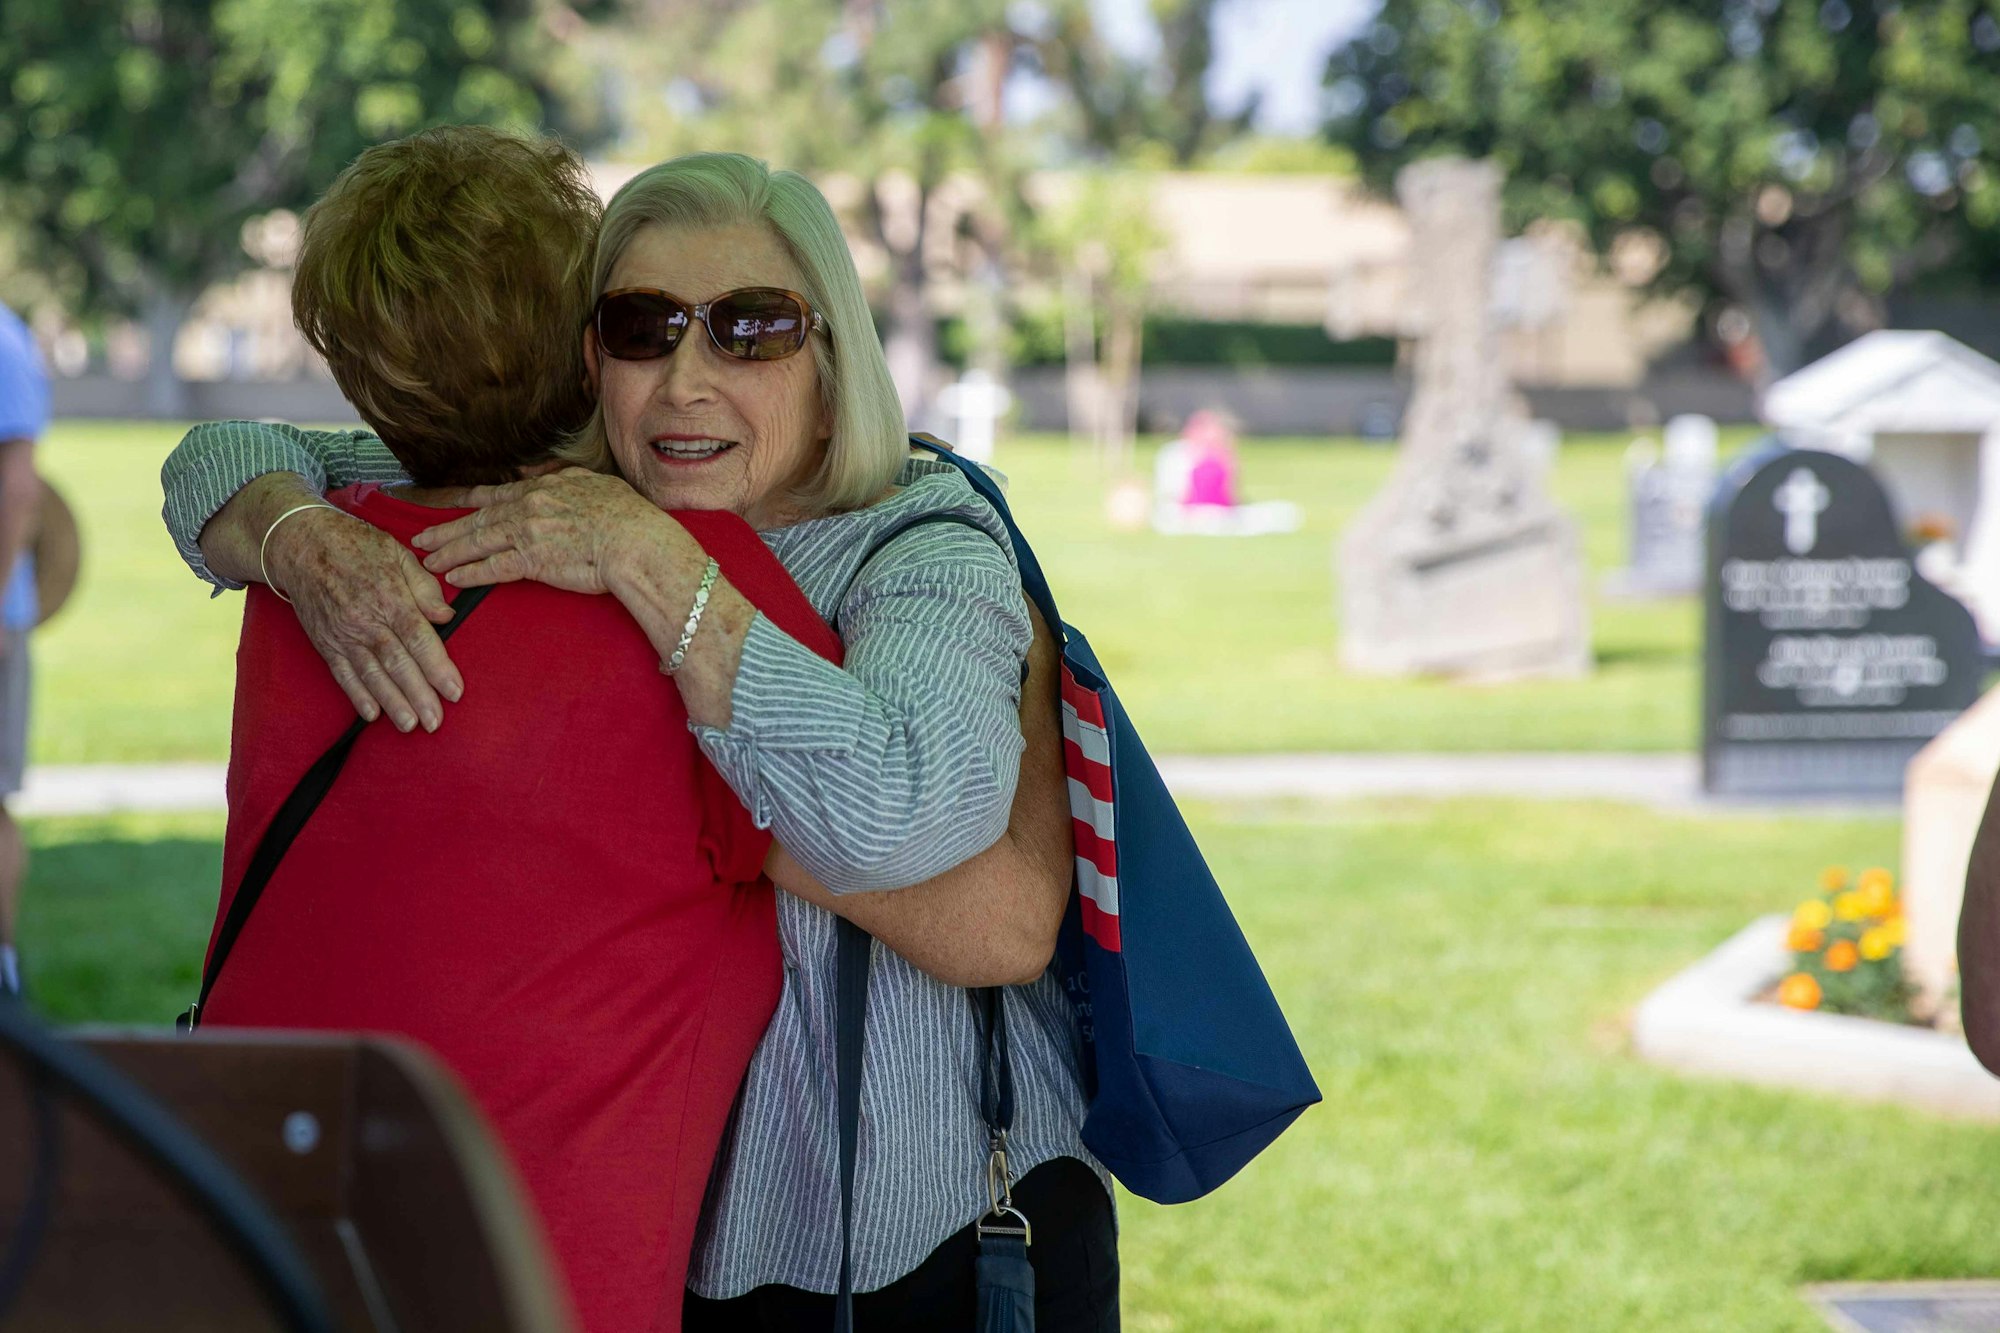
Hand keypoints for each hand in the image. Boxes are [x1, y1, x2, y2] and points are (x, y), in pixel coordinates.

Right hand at [265, 506, 461, 731]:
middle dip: (419, 696)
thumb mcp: (398, 554)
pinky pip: (342, 674)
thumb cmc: (357, 546)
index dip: (438, 668)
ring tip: (410, 726)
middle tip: (436, 722)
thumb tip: (447, 616)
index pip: (420, 639)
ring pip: (371, 675)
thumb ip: (425, 588)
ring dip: (392, 703)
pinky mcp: (326, 642)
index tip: (455, 692)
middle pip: (398, 664)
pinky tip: (371, 714)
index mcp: (390, 598)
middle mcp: (366, 621)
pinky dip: (357, 695)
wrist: (302, 544)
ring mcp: (344, 634)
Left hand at [412, 468, 671, 594]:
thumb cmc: (627, 515)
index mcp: (543, 489)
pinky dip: (470, 574)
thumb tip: (535, 474)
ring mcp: (528, 533)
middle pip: (477, 519)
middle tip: (421, 538)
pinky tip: (453, 579)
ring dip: (449, 552)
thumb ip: (561, 476)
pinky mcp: (532, 561)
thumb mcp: (593, 482)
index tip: (449, 508)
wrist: (636, 541)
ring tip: (428, 561)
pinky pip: (492, 569)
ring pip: (477, 542)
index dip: (468, 504)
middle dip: (446, 530)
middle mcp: (528, 507)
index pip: (495, 496)